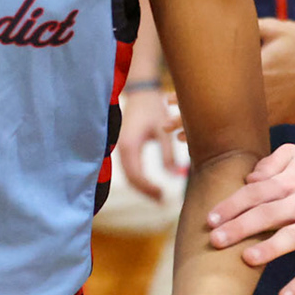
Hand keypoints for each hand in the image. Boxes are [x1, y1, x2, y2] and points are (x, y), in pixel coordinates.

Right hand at [115, 87, 171, 201]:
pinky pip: (130, 169)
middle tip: (162, 201)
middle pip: (131, 179)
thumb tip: (174, 176)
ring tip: (159, 196)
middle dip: (146, 191)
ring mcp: (120, 149)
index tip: (163, 196)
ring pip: (129, 175)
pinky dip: (140, 179)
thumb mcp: (163, 131)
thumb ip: (168, 153)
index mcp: (129, 145)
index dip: (149, 189)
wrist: (140, 93)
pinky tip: (152, 185)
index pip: (136, 176)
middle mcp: (121, 149)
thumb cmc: (153, 109)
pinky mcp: (124, 148)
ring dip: (142, 187)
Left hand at [207, 143, 294, 294]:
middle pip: (268, 213)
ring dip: (269, 248)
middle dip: (240, 227)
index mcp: (292, 182)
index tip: (210, 219)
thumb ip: (273, 162)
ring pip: (292, 237)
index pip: (256, 192)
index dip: (232, 205)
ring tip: (246, 259)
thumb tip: (249, 178)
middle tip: (216, 240)